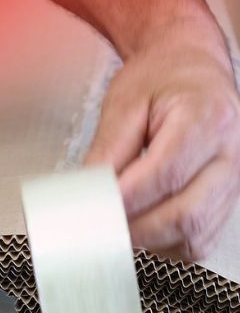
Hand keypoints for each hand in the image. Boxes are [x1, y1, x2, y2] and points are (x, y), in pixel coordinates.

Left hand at [85, 18, 239, 260]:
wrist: (190, 67)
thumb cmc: (160, 80)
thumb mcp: (124, 104)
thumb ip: (107, 151)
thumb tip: (87, 194)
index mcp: (207, 119)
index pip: (166, 173)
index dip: (127, 199)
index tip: (93, 210)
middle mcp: (230, 155)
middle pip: (186, 214)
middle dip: (135, 229)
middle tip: (98, 227)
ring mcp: (233, 182)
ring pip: (195, 236)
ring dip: (150, 242)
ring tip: (116, 228)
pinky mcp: (226, 202)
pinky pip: (200, 241)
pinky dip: (166, 245)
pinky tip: (142, 230)